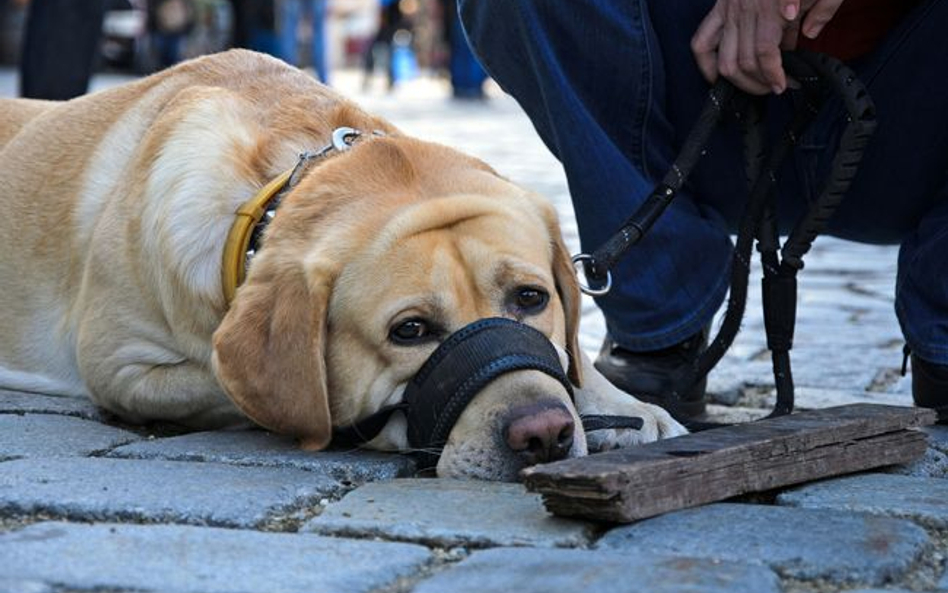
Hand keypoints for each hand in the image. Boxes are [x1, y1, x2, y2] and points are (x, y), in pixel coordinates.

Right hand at [691, 0, 843, 94]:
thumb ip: (823, 9)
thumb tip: (809, 35)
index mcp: (771, 5)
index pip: (765, 52)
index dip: (774, 75)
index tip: (784, 85)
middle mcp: (745, 10)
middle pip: (744, 61)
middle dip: (760, 83)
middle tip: (774, 87)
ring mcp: (727, 10)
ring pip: (724, 60)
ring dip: (739, 81)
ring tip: (755, 85)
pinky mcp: (717, 9)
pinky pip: (701, 43)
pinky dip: (706, 65)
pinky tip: (718, 78)